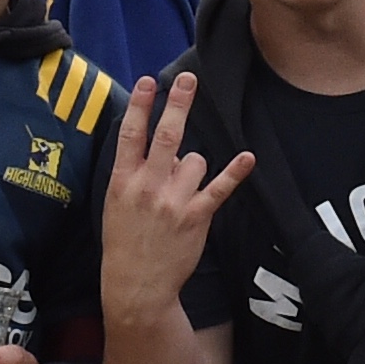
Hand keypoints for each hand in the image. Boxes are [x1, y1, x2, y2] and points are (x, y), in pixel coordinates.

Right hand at [101, 74, 256, 319]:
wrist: (137, 284)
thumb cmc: (125, 241)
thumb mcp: (117, 205)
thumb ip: (138, 174)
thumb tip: (167, 149)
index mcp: (123, 181)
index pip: (131, 135)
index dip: (140, 106)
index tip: (148, 82)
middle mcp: (148, 187)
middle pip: (166, 135)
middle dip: (178, 103)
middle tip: (188, 78)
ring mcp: (173, 201)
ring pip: (194, 159)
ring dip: (193, 166)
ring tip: (181, 190)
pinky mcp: (196, 216)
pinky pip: (219, 188)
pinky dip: (234, 172)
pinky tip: (247, 158)